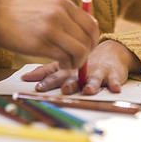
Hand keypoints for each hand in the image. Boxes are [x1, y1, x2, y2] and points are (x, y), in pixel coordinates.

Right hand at [0, 0, 98, 69]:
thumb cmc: (20, 15)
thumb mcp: (46, 6)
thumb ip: (65, 15)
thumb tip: (85, 32)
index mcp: (63, 3)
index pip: (91, 24)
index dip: (93, 40)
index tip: (87, 47)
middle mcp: (60, 13)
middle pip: (88, 38)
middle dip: (87, 53)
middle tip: (79, 59)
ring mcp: (51, 28)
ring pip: (80, 50)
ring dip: (78, 61)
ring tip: (69, 64)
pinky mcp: (41, 44)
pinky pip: (65, 58)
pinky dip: (66, 65)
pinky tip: (60, 64)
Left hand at [21, 40, 140, 94]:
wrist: (110, 52)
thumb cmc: (83, 62)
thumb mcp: (65, 66)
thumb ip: (46, 72)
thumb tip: (25, 77)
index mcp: (70, 68)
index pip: (56, 75)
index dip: (48, 82)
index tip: (39, 88)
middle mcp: (82, 69)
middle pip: (75, 77)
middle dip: (70, 83)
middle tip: (66, 89)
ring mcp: (97, 70)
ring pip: (94, 77)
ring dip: (92, 83)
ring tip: (89, 90)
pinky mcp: (113, 73)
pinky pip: (115, 78)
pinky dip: (115, 83)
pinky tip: (115, 88)